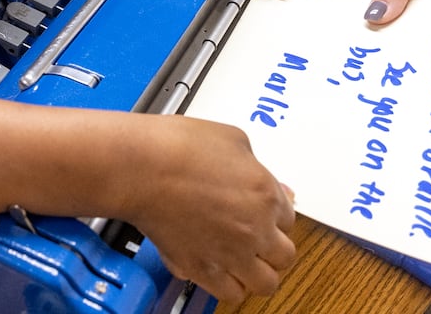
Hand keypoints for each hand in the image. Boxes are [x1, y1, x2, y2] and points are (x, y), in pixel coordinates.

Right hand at [125, 117, 296, 304]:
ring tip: (245, 261)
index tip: (265, 213)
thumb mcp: (230, 138)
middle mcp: (254, 230)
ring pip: (266, 283)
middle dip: (274, 246)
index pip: (289, 217)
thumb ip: (252, 163)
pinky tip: (221, 270)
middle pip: (285, 256)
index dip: (275, 214)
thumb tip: (257, 176)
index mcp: (265, 195)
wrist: (141, 168)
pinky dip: (230, 285)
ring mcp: (230, 254)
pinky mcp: (201, 270)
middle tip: (260, 238)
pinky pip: (232, 294)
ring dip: (258, 272)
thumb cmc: (176, 147)